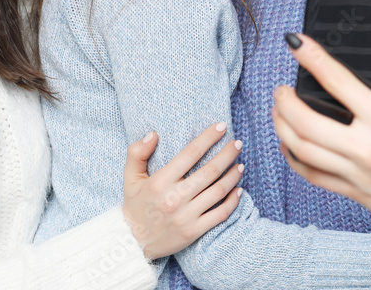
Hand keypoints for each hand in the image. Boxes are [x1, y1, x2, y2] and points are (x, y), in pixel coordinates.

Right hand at [122, 123, 242, 258]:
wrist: (132, 244)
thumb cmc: (134, 206)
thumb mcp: (130, 178)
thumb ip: (137, 153)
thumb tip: (153, 133)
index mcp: (160, 181)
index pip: (190, 153)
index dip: (209, 137)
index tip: (222, 127)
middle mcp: (175, 197)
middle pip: (210, 171)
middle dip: (228, 154)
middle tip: (238, 143)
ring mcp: (186, 216)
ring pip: (218, 190)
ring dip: (233, 175)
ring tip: (240, 165)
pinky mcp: (194, 231)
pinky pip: (220, 213)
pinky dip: (233, 201)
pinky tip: (239, 190)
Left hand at [272, 33, 370, 233]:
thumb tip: (343, 92)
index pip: (338, 82)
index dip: (312, 58)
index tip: (295, 43)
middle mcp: (367, 147)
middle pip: (306, 122)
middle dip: (285, 102)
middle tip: (280, 90)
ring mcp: (358, 173)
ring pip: (302, 150)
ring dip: (282, 127)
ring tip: (280, 113)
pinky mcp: (355, 193)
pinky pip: (313, 175)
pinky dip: (294, 158)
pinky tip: (289, 145)